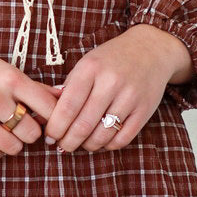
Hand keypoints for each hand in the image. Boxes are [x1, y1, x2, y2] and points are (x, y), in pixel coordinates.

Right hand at [0, 42, 58, 163]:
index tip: (48, 121)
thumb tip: (64, 96)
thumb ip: (33, 87)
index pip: (49, 108)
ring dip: (14, 144)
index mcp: (11, 78)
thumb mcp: (4, 69)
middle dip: (31, 133)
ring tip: (5, 133)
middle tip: (23, 126)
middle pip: (33, 133)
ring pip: (14, 147)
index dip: (54, 118)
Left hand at [43, 25, 193, 153]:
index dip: (55, 127)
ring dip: (88, 146)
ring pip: (102, 136)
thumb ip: (68, 89)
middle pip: (83, 125)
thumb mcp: (86, 64)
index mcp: (90, 69)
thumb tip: (47, 119)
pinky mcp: (144, 110)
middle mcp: (111, 82)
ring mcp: (130, 97)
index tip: (50, 137)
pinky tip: (102, 140)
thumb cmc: (111, 60)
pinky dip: (108, 145)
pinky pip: (122, 139)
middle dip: (68, 142)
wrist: (150, 50)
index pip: (67, 107)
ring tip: (82, 143)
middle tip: (63, 146)